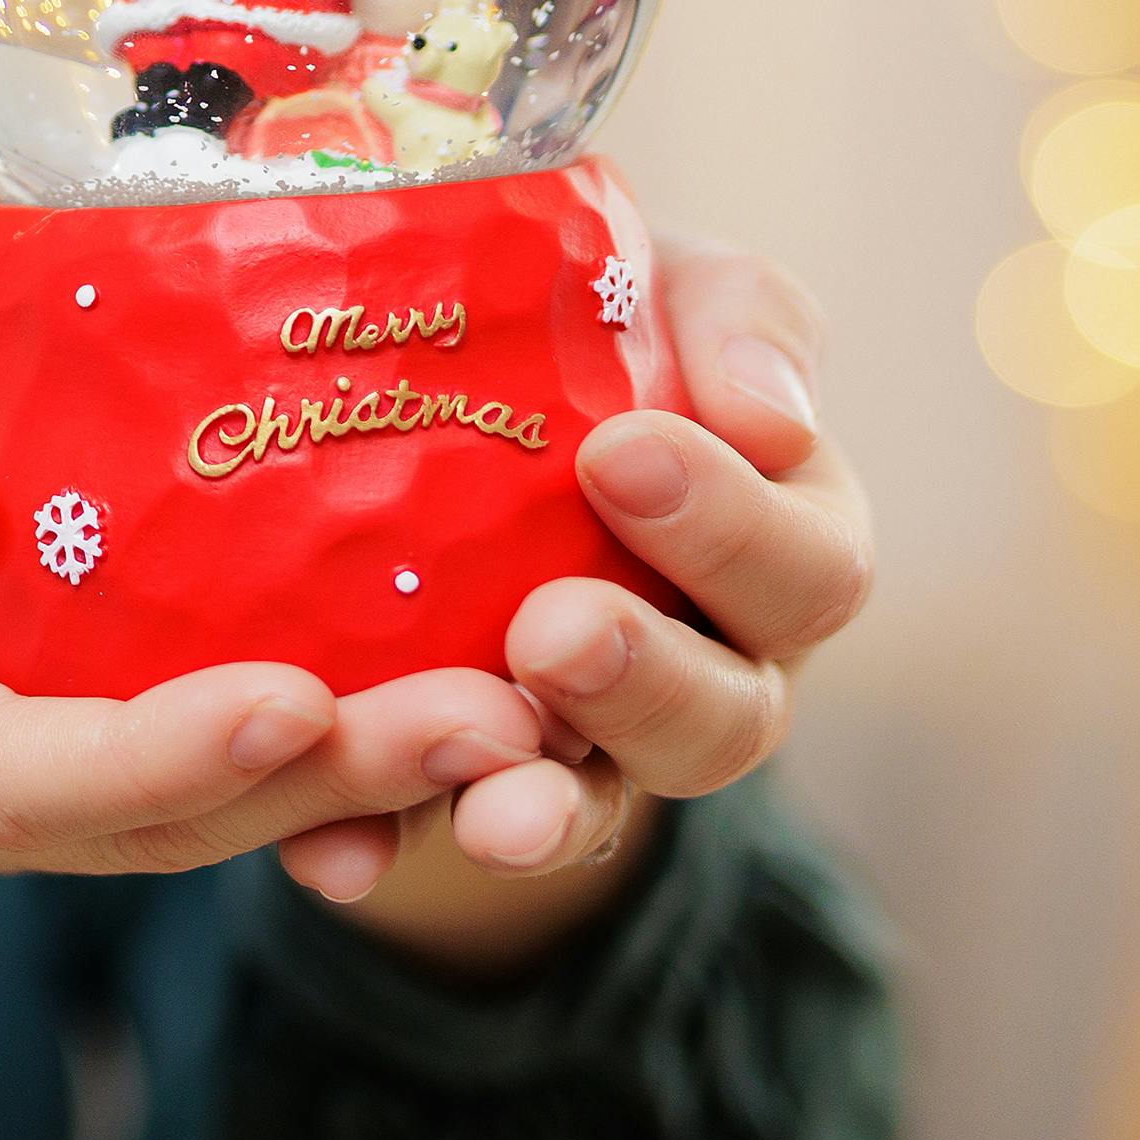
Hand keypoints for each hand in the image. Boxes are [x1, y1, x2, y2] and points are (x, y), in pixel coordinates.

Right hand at [0, 323, 550, 1097]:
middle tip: (494, 721)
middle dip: (320, 784)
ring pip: (201, 819)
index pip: (4, 774)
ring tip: (528, 718)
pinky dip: (342, 748)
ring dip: (366, 779)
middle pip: (143, 823)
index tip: (294, 704)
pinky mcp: (87, 757)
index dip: (154, 755)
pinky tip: (483, 690)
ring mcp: (21, 796)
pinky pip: (217, 778)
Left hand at [288, 225, 871, 970]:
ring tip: (486, 807)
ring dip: (541, 808)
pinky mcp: (455, 781)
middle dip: (643, 684)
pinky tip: (331, 854)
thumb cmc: (592, 318)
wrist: (437, 370)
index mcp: (778, 550)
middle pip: (722, 723)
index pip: (808, 570)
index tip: (621, 452)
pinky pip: (425, 832)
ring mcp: (585, 745)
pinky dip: (381, 849)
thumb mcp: (672, 285)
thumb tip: (768, 413)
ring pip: (591, 806)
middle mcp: (705, 670)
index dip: (730, 527)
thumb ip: (736, 320)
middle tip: (556, 632)